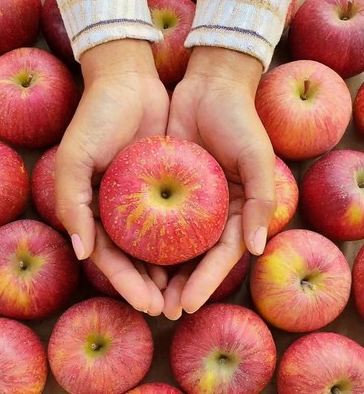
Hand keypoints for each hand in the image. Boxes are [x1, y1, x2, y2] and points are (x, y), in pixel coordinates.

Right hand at [54, 39, 169, 314]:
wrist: (130, 81)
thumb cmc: (97, 118)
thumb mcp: (74, 158)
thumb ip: (72, 204)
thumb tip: (82, 253)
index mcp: (95, 210)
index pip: (109, 257)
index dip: (125, 283)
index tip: (146, 303)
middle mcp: (120, 210)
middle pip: (135, 258)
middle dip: (150, 285)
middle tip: (168, 307)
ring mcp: (144, 198)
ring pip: (157, 244)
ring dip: (169, 270)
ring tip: (184, 292)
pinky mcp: (168, 182)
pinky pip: (177, 217)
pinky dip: (184, 239)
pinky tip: (198, 256)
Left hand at [163, 47, 275, 318]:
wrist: (208, 87)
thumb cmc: (239, 121)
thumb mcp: (257, 158)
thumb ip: (262, 203)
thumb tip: (258, 248)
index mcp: (237, 210)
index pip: (222, 256)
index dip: (206, 282)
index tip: (188, 304)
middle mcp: (211, 210)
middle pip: (196, 257)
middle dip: (181, 285)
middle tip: (162, 309)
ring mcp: (187, 200)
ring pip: (173, 244)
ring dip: (161, 270)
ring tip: (145, 293)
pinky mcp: (164, 184)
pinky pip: (154, 217)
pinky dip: (146, 240)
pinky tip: (132, 257)